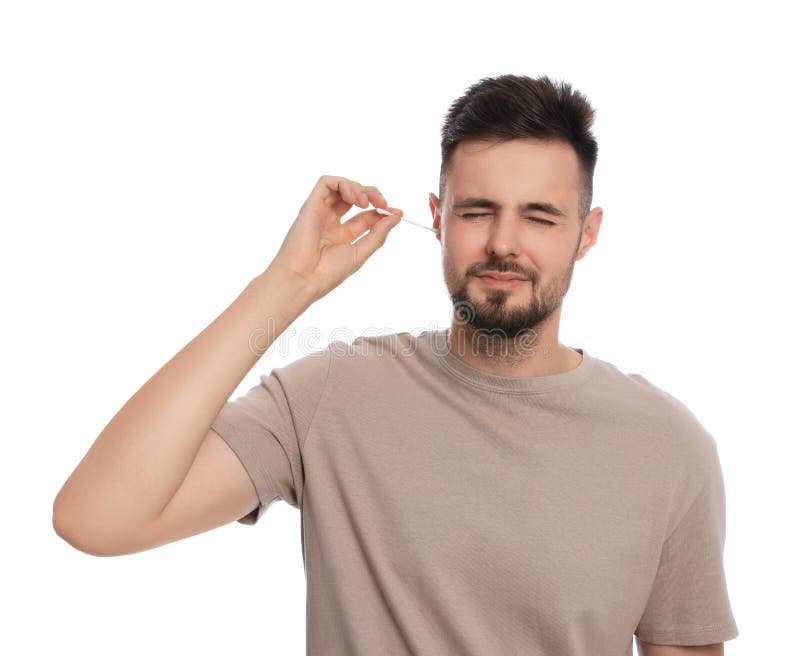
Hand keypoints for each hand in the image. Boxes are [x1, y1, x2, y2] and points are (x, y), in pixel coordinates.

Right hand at [270, 175, 403, 301]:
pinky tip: (352, 197)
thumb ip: (378, 234)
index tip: (397, 213)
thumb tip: (396, 217)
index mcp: (342, 236)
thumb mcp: (360, 253)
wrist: (304, 278)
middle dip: (373, 195)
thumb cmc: (327, 272)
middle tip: (383, 203)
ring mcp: (321, 213)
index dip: (383, 211)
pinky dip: (343, 184)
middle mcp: (331, 222)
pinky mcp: (311, 205)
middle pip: (356, 198)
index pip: (366, 216)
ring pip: (342, 187)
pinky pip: (326, 182)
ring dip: (359, 188)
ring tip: (365, 202)